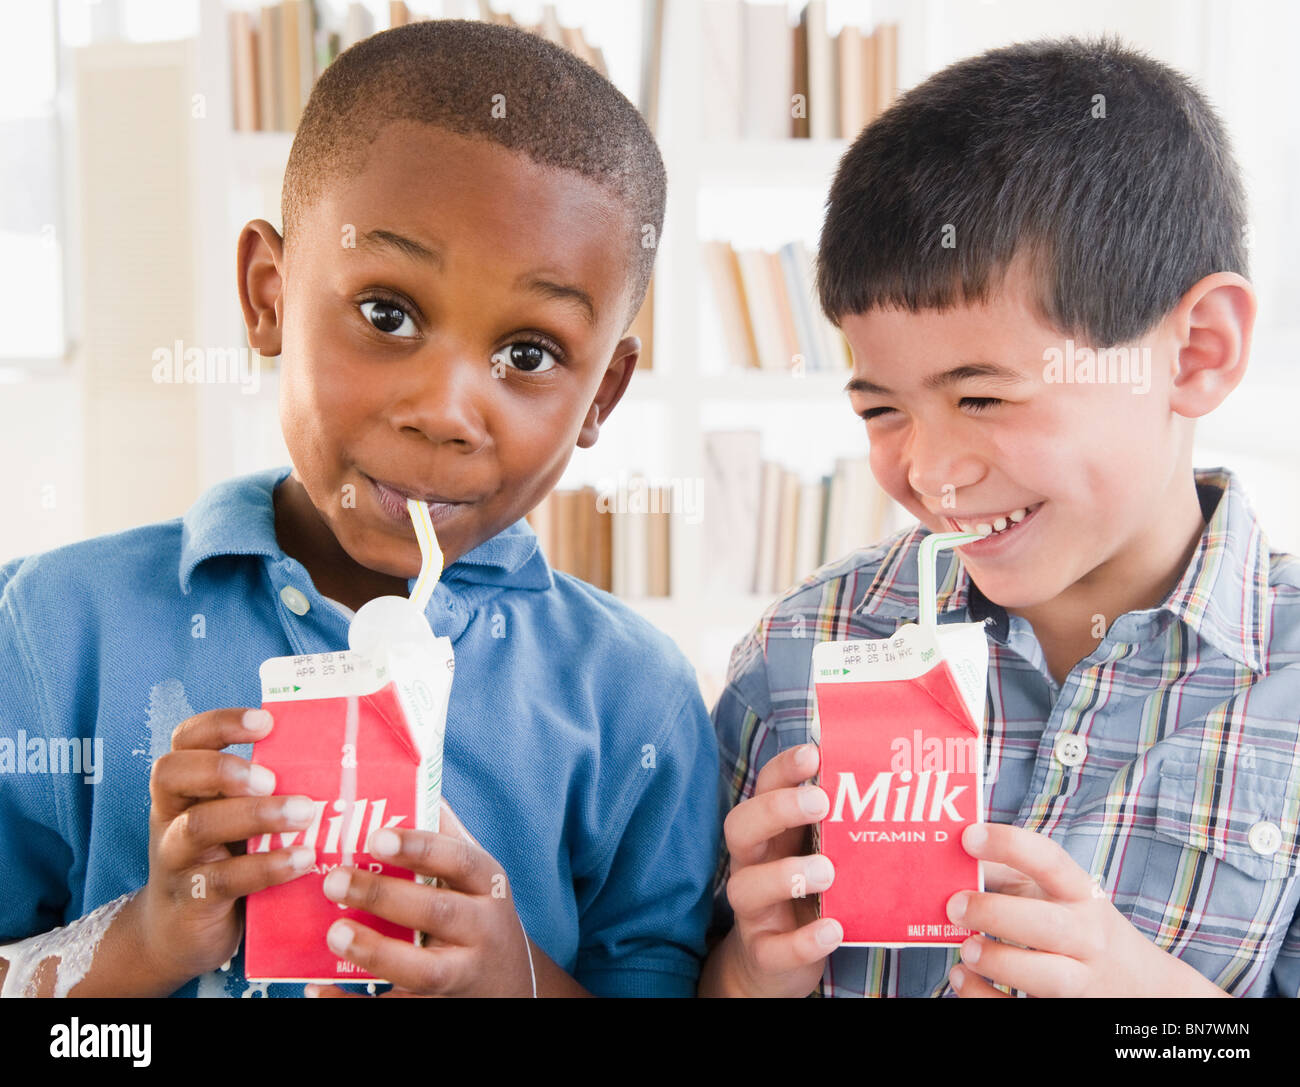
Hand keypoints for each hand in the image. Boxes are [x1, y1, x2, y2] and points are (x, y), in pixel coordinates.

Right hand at [139, 708, 317, 985]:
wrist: (183, 934)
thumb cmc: (226, 860)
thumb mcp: (238, 819)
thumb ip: (268, 790)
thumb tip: (337, 755)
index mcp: (186, 786)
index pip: (186, 739)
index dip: (220, 723)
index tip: (266, 721)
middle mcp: (171, 815)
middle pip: (172, 774)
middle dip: (224, 768)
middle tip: (272, 778)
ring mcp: (174, 858)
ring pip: (198, 826)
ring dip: (256, 815)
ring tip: (305, 813)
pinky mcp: (190, 900)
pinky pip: (221, 880)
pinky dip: (265, 866)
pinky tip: (303, 859)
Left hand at [306, 800, 534, 996]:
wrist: (512, 986)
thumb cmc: (478, 911)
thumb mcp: (474, 871)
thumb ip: (443, 830)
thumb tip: (409, 769)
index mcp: (486, 884)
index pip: (458, 860)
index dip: (419, 847)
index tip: (375, 836)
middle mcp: (481, 929)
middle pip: (438, 914)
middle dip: (385, 898)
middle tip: (333, 879)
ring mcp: (461, 974)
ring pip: (424, 971)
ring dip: (376, 953)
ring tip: (333, 933)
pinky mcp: (436, 1007)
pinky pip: (394, 1010)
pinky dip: (351, 1005)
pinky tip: (315, 989)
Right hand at [699, 743, 841, 997]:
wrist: (778, 964)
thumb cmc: (811, 893)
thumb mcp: (820, 853)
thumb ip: (839, 828)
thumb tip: (893, 790)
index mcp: (769, 833)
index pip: (764, 789)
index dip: (783, 769)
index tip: (813, 755)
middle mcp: (752, 864)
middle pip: (740, 826)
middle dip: (777, 809)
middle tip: (822, 803)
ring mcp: (753, 910)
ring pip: (746, 887)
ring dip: (787, 875)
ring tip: (827, 872)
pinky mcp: (764, 952)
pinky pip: (774, 948)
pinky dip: (802, 940)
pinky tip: (833, 930)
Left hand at [946, 823, 1227, 997]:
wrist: (1144, 989)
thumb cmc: (1081, 929)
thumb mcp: (1059, 895)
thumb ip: (1008, 876)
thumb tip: (951, 862)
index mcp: (1082, 896)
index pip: (1050, 861)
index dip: (1009, 845)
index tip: (968, 837)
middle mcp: (1087, 938)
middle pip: (1049, 925)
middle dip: (996, 913)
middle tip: (954, 906)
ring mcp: (1082, 981)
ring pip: (1047, 976)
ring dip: (999, 961)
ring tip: (966, 949)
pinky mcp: (1066, 1010)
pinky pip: (1025, 1011)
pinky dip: (987, 997)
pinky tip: (963, 978)